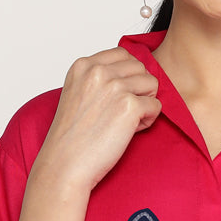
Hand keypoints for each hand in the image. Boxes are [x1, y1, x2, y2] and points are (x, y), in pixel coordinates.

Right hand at [34, 49, 161, 194]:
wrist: (64, 166)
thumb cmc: (70, 138)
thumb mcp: (77, 94)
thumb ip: (99, 78)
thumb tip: (132, 72)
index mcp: (83, 65)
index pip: (123, 55)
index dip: (127, 77)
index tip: (115, 98)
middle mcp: (98, 71)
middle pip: (140, 68)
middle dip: (138, 90)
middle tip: (121, 113)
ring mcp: (115, 87)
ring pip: (152, 84)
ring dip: (144, 104)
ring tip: (125, 122)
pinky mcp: (129, 106)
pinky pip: (156, 106)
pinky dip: (147, 121)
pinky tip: (128, 132)